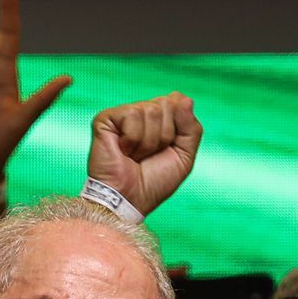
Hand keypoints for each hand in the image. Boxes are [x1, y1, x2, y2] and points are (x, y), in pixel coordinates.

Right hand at [87, 93, 201, 215]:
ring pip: (150, 110)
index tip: (166, 149)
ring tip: (135, 155)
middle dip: (164, 136)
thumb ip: (191, 128)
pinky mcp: (106, 119)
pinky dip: (133, 139)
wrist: (129, 200)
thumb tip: (185, 99)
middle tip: (149, 155)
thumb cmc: (153, 182)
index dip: (178, 128)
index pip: (178, 102)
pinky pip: (132, 114)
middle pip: (166, 104)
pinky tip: (123, 151)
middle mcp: (141, 113)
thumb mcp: (184, 156)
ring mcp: (122, 115)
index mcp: (159, 119)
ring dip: (148, 142)